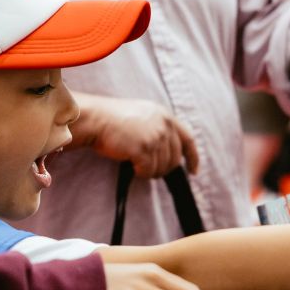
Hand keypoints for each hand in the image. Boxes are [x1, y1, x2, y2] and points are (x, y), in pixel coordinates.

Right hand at [73, 93, 199, 178]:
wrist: (96, 118)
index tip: (193, 170)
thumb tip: (167, 153)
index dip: (193, 157)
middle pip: (174, 158)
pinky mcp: (144, 148)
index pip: (188, 139)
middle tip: (149, 170)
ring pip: (162, 167)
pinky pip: (149, 171)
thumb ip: (159, 129)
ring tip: (136, 164)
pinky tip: (132, 167)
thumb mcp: (143, 116)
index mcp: (165, 115)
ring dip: (150, 171)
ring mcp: (155, 136)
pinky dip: (141, 173)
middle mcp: (164, 125)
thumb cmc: (113, 120)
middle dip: (164, 169)